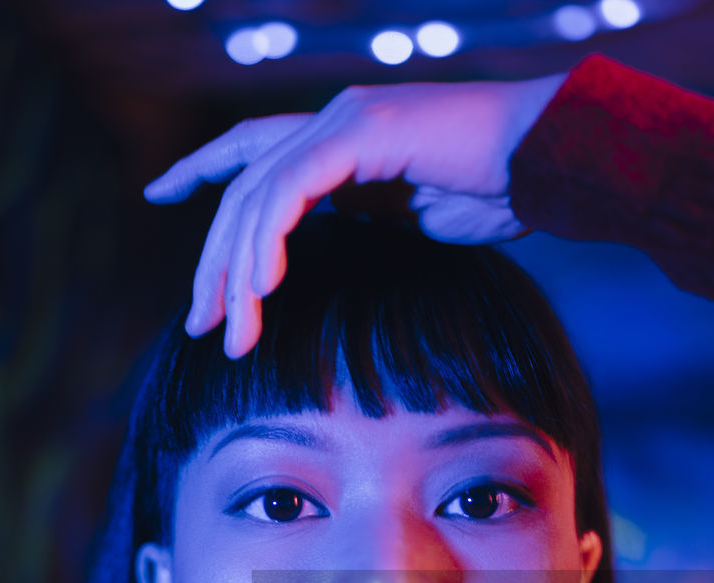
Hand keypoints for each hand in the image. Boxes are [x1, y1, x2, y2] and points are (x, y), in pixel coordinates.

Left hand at [143, 75, 565, 357]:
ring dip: (237, 271)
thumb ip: (367, 220)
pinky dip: (268, 239)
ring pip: (258, 194)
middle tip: (200, 324)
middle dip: (214, 261)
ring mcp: (343, 119)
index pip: (252, 155)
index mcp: (340, 139)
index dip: (202, 172)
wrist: (553, 157)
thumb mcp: (415, 216)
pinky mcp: (360, 130)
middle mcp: (330, 121)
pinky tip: (260, 286)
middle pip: (243, 187)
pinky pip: (291, 188)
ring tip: (233, 332)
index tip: (160, 193)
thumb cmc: (500, 190)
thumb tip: (337, 250)